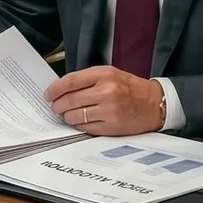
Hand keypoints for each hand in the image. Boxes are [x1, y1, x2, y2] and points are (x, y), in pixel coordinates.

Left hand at [46, 66, 165, 135]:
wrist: (154, 103)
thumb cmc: (130, 88)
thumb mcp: (110, 74)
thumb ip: (87, 79)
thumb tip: (62, 89)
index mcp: (104, 75)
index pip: (70, 82)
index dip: (55, 89)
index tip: (48, 94)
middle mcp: (106, 92)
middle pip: (69, 100)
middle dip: (58, 105)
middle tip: (55, 107)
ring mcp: (109, 111)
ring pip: (75, 116)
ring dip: (67, 117)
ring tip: (69, 114)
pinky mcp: (112, 127)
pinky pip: (85, 128)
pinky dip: (79, 125)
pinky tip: (81, 121)